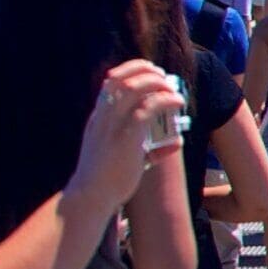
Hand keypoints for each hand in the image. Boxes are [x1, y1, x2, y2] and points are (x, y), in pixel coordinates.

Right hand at [69, 60, 186, 211]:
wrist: (90, 197)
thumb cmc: (106, 181)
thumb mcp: (125, 158)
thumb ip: (149, 148)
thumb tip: (176, 143)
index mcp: (98, 119)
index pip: (110, 83)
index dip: (130, 71)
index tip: (148, 71)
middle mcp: (102, 118)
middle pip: (119, 78)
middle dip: (143, 70)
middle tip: (162, 74)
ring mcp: (112, 126)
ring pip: (133, 88)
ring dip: (156, 82)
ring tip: (172, 87)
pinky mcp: (125, 138)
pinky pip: (147, 109)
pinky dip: (165, 100)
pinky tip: (178, 102)